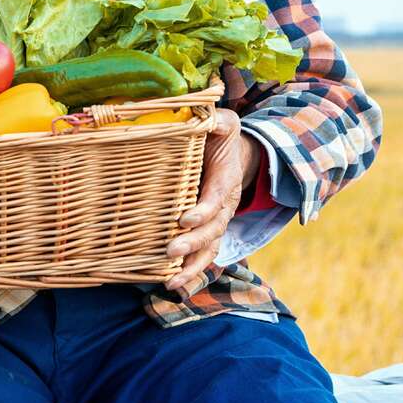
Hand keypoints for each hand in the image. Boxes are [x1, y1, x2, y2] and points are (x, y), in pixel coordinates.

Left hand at [166, 109, 260, 296]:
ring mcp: (217, 222)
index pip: (218, 197)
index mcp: (227, 179)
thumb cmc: (220, 138)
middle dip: (193, 242)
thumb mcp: (223, 123)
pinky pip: (202, 256)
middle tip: (171, 250)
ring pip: (209, 249)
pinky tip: (171, 285)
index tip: (184, 219)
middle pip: (213, 230)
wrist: (231, 157)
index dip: (204, 210)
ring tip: (171, 281)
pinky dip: (189, 272)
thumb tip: (204, 116)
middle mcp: (225, 206)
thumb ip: (215, 121)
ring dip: (191, 266)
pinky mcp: (206, 233)